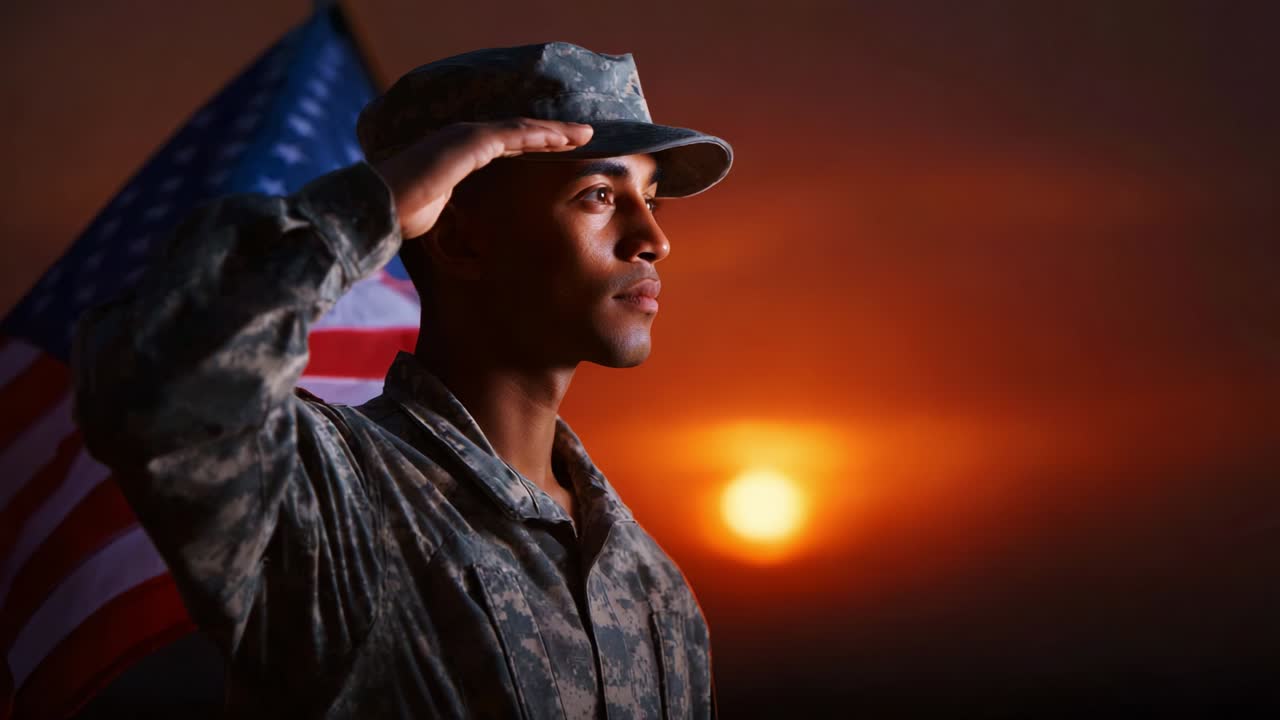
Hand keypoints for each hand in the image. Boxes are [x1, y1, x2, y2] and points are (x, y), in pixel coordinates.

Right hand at [371, 118, 592, 238]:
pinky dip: (541, 134)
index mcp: (458, 153)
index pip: (505, 145)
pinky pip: (513, 134)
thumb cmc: (401, 214)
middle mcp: (463, 138)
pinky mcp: (469, 141)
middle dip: (552, 133)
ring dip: (555, 130)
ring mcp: (466, 136)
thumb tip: (471, 248)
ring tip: (584, 133)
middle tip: (582, 135)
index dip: (534, 144)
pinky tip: (564, 137)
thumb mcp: (440, 215)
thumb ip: (458, 217)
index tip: (561, 149)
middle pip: (518, 132)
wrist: (379, 206)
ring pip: (521, 129)